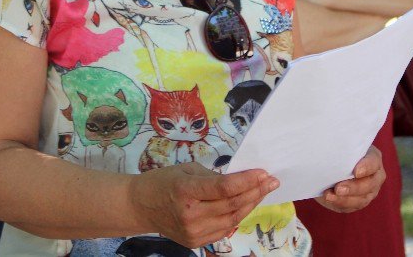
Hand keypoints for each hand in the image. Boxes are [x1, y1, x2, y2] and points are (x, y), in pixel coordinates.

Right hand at [129, 163, 277, 247]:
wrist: (141, 206)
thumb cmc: (163, 181)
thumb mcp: (187, 169)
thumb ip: (213, 177)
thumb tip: (239, 181)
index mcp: (186, 191)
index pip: (224, 188)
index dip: (247, 181)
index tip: (264, 172)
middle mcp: (191, 214)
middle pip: (232, 204)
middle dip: (255, 191)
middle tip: (271, 181)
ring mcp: (194, 232)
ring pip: (232, 219)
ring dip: (251, 204)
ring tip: (263, 191)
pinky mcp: (195, 242)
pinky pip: (224, 229)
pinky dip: (237, 216)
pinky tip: (246, 205)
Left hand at [315, 145, 384, 212]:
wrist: (332, 165)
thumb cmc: (339, 151)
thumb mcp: (341, 146)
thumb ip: (341, 148)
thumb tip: (328, 148)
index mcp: (373, 158)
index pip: (373, 162)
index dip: (366, 167)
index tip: (356, 171)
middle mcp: (375, 176)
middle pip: (369, 184)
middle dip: (353, 187)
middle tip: (338, 188)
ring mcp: (369, 191)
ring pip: (361, 199)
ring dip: (344, 199)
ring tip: (329, 195)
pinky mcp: (358, 202)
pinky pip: (351, 206)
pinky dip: (339, 203)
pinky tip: (329, 198)